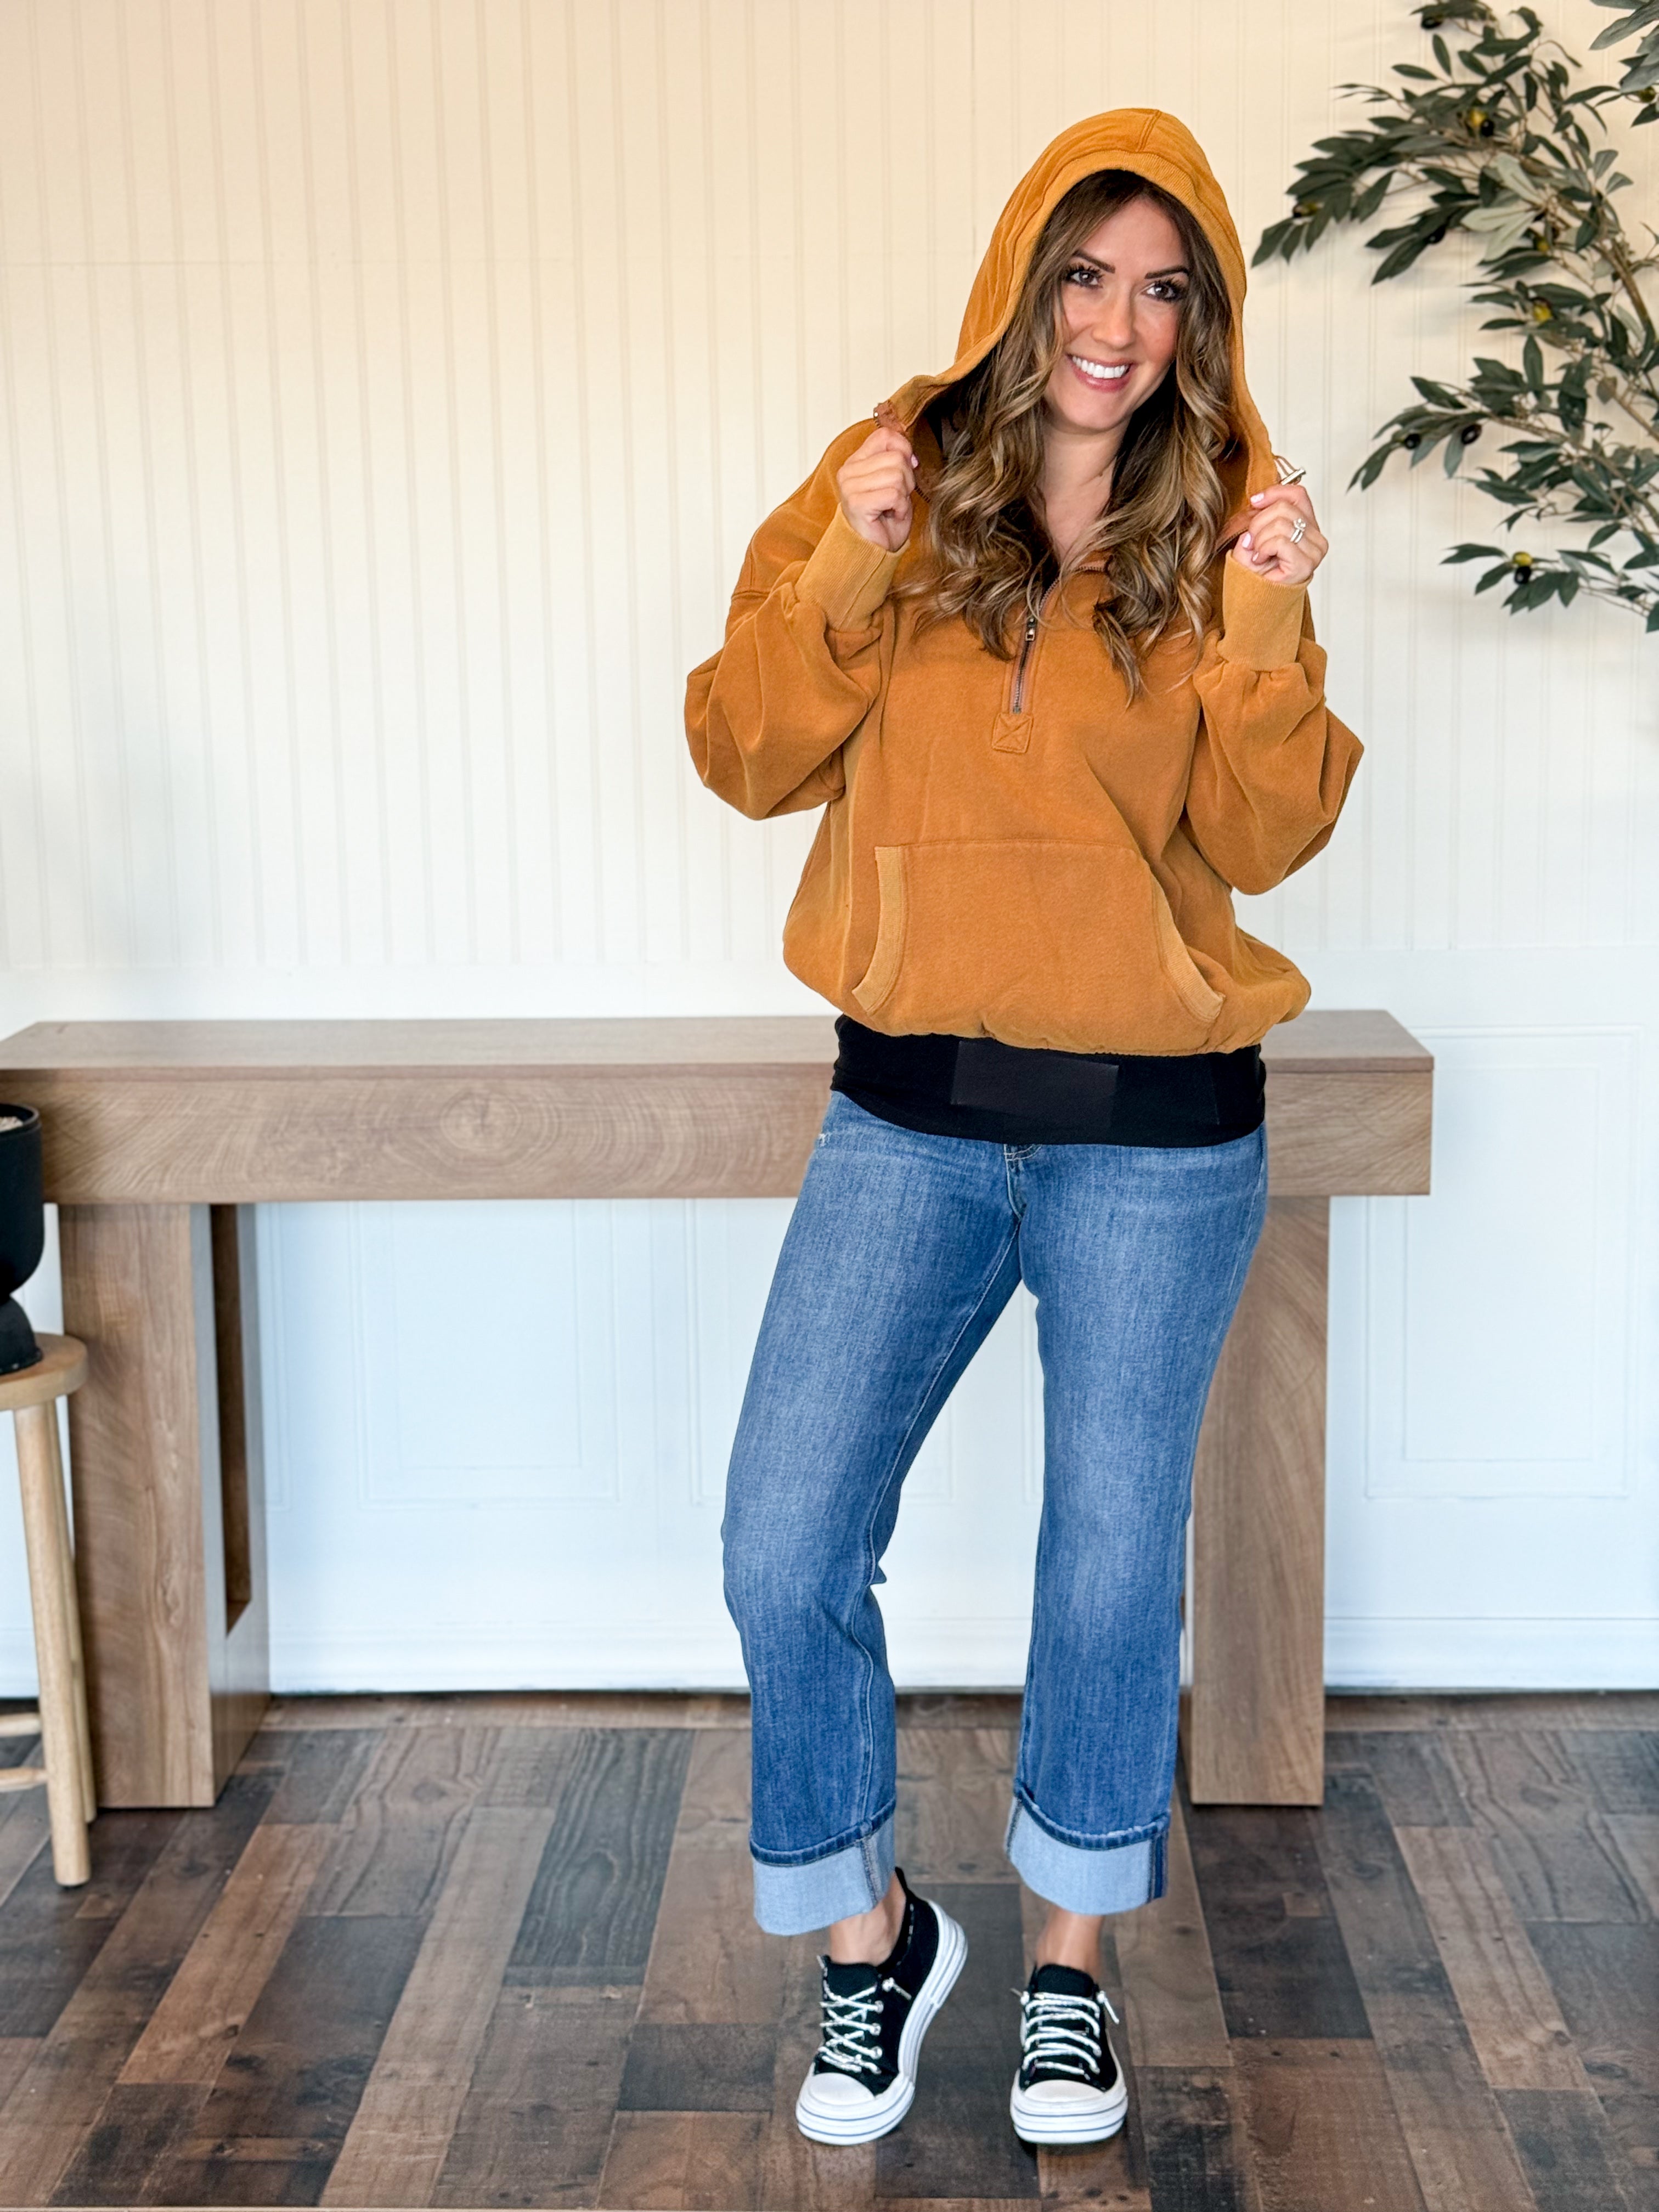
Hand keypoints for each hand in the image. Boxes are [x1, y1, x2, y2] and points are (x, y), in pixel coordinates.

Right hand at [836, 424, 916, 552]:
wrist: (873, 552)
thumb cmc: (884, 520)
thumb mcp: (894, 483)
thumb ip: (898, 461)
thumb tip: (910, 454)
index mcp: (856, 462)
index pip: (885, 435)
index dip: (903, 449)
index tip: (907, 468)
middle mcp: (848, 471)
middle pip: (896, 456)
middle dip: (907, 479)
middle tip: (897, 498)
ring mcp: (850, 487)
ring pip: (896, 474)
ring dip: (903, 495)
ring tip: (893, 507)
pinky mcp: (856, 503)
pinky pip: (894, 494)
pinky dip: (901, 507)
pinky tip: (892, 515)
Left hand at [1230, 483, 1325, 586]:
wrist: (1255, 600)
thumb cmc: (1256, 570)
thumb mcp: (1255, 535)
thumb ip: (1260, 515)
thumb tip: (1258, 501)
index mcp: (1308, 526)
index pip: (1298, 494)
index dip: (1274, 492)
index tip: (1254, 502)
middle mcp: (1316, 537)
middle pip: (1284, 507)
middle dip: (1259, 522)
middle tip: (1252, 542)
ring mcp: (1314, 551)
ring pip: (1280, 523)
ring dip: (1259, 539)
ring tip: (1257, 554)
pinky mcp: (1306, 564)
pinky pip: (1279, 541)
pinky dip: (1263, 549)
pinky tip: (1261, 560)